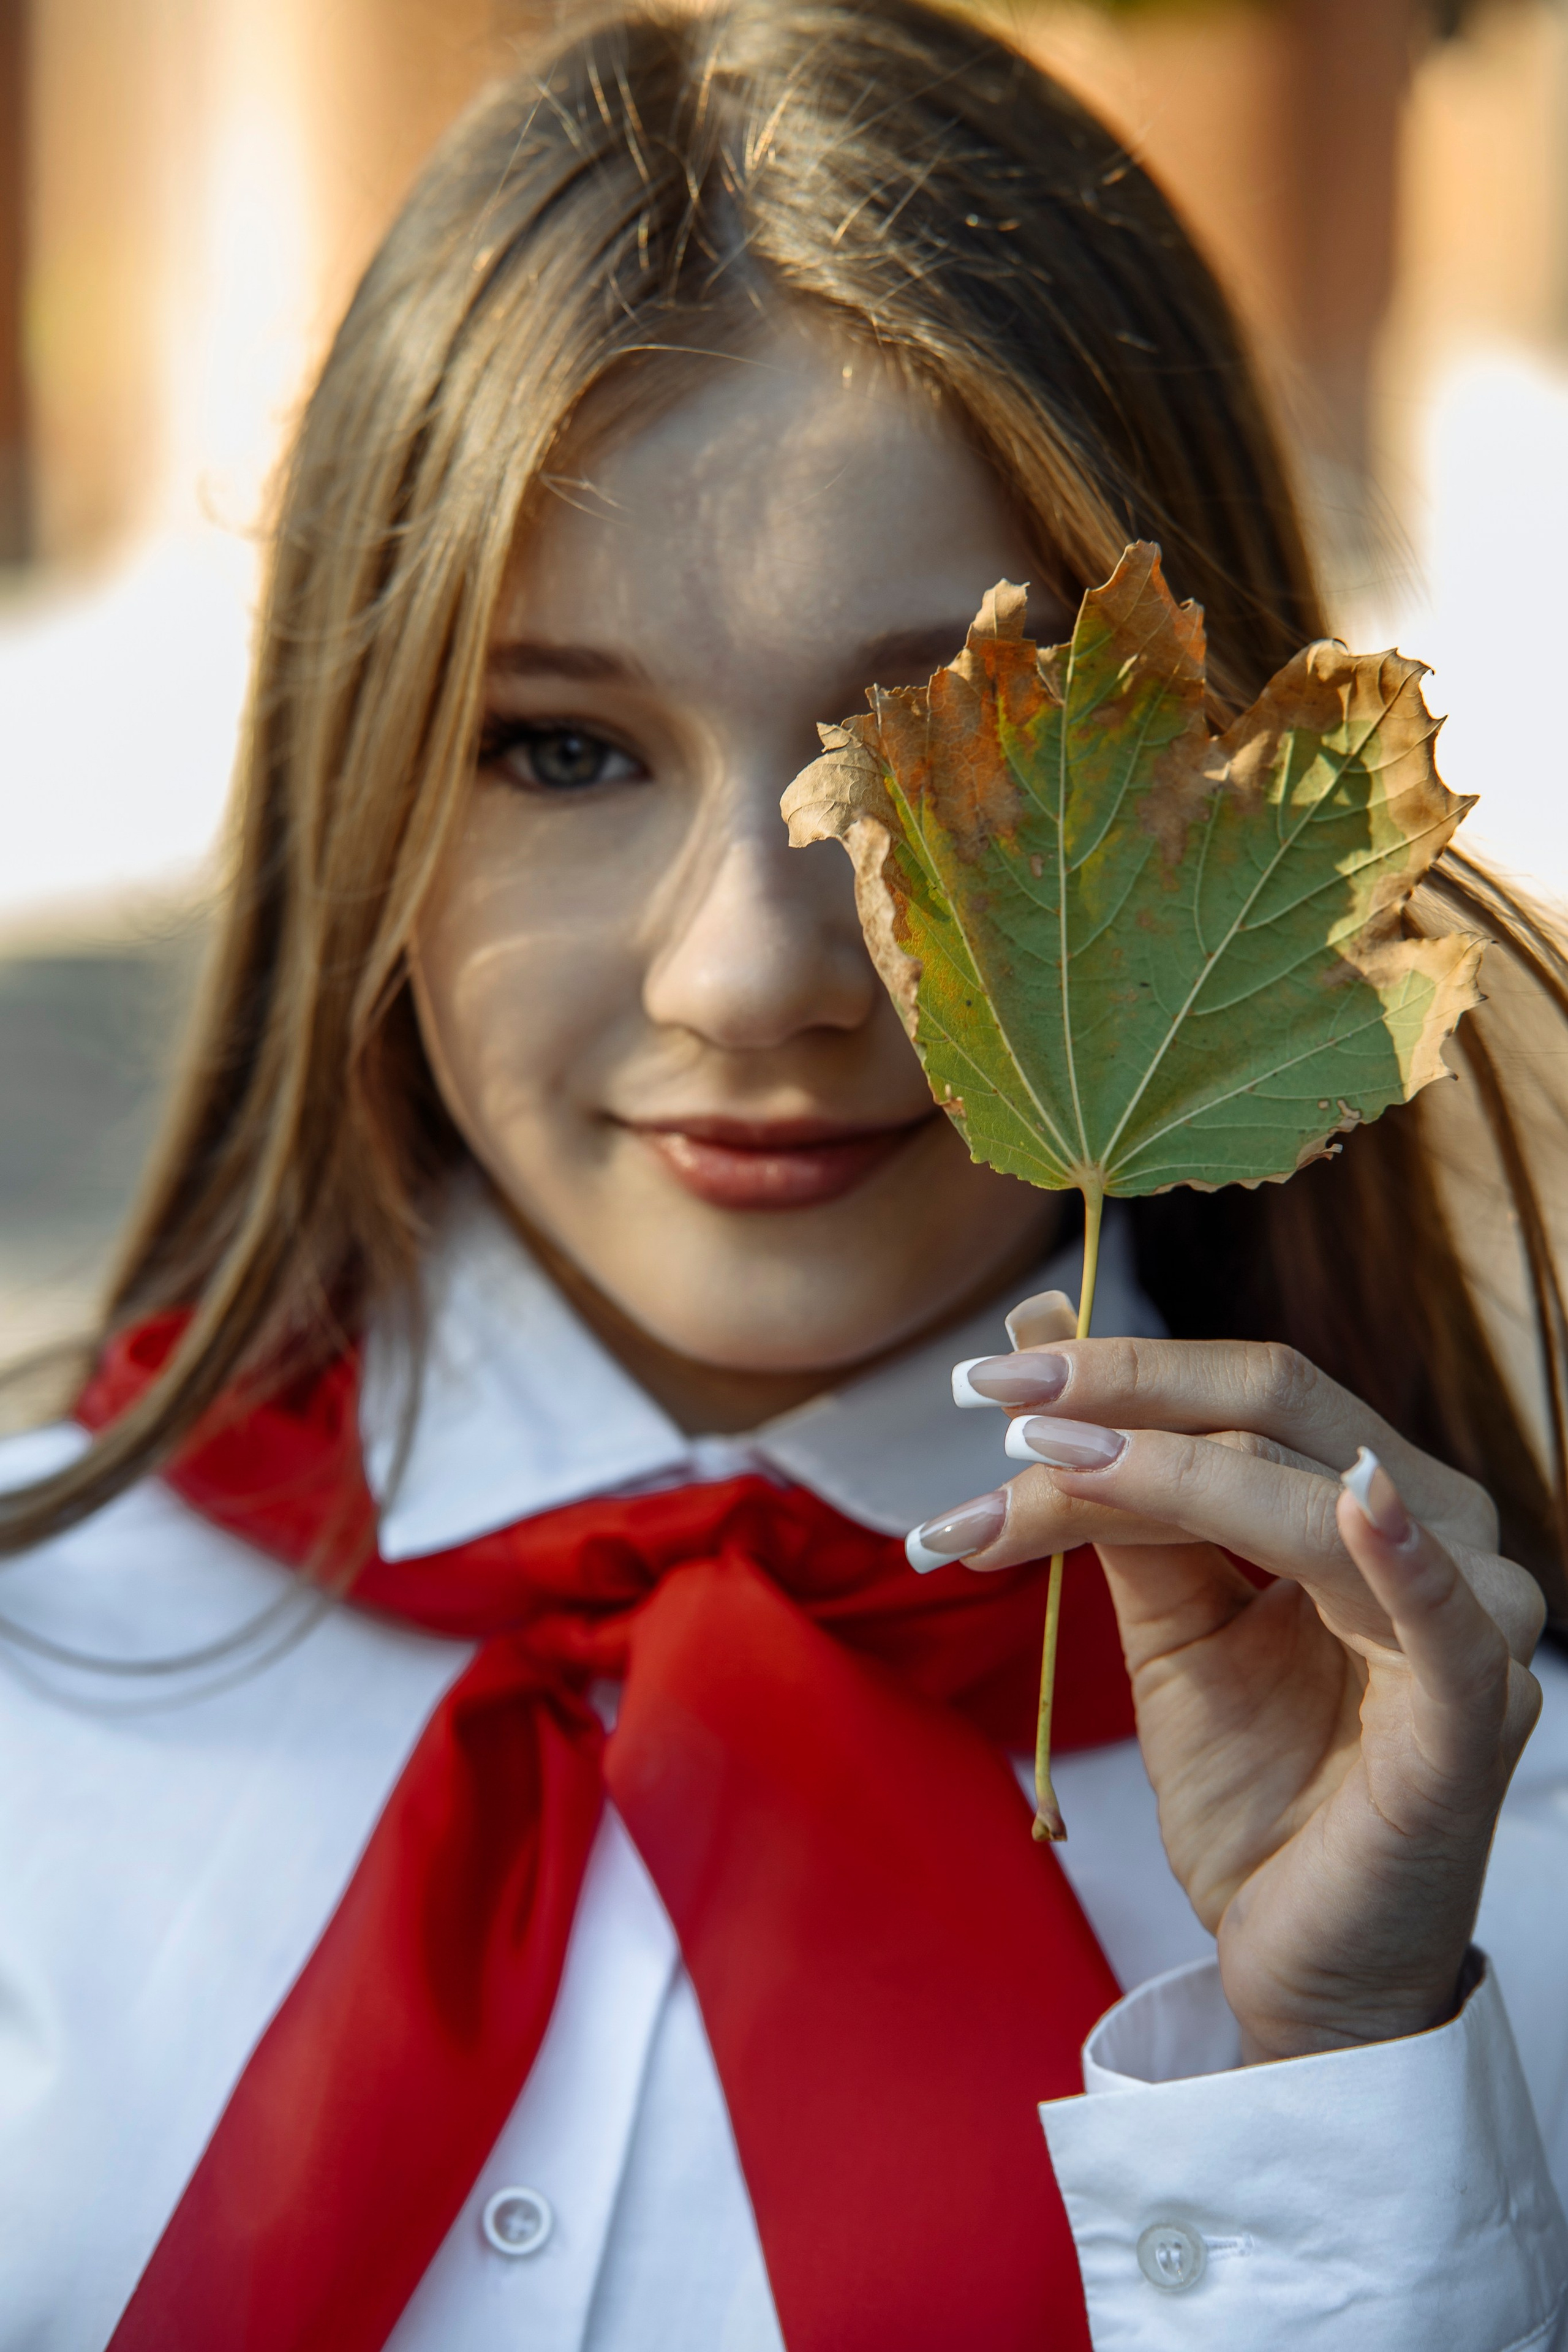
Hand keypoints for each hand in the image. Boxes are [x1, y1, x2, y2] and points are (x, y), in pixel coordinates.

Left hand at [917, 1328, 1545, 2062]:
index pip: (1250, 1395)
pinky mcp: (1474, 1720)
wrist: (1295, 1958)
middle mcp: (1438, 1534)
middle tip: (998, 1398)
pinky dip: (1400, 1556)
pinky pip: (1444, 1622)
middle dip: (1124, 1397)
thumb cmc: (1252, 1790)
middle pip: (1279, 1411)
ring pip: (1309, 1499)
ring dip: (1163, 1469)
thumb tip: (1042, 1327)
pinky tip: (1354, 1501)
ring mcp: (1470, 1622)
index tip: (992, 1374)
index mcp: (1375, 1499)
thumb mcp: (1167, 1620)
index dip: (1122, 1370)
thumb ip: (1118, 1492)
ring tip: (1041, 1462)